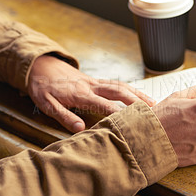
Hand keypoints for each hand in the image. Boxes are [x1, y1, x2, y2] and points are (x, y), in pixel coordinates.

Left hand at [28, 55, 155, 132]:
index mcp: (80, 94)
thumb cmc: (43, 87)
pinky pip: (117, 84)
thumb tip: (80, 128)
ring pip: (121, 86)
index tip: (132, 123)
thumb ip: (64, 116)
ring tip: (154, 103)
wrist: (41, 66)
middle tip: (153, 110)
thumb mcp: (47, 105)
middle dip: (137, 101)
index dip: (119, 113)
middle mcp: (92, 86)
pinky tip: (139, 96)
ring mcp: (96, 82)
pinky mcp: (96, 80)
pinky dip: (130, 90)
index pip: (104, 104)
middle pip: (119, 91)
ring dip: (138, 94)